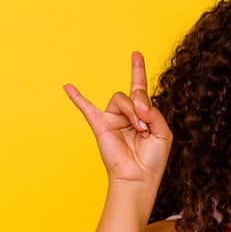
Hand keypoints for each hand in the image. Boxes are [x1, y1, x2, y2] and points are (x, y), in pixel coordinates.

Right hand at [63, 51, 172, 186]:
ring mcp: (112, 119)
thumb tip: (137, 102)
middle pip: (132, 94)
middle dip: (142, 108)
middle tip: (145, 127)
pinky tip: (67, 86)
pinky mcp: (100, 125)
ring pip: (120, 99)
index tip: (136, 54)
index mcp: (142, 115)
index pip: (139, 89)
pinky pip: (86, 107)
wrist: (139, 177)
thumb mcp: (163, 132)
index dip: (138, 70)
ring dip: (132, 113)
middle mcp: (126, 114)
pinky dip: (77, 97)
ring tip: (138, 130)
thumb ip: (153, 112)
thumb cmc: (153, 158)